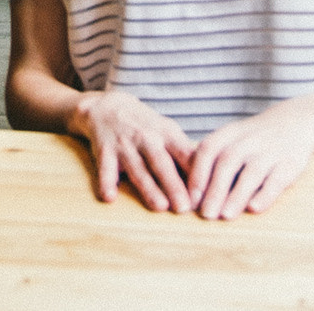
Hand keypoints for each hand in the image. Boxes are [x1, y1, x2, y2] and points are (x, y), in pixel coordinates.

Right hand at [70, 89, 195, 213]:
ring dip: (148, 188)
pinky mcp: (105, 151)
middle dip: (173, 185)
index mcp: (167, 134)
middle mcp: (147, 138)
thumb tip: (208, 182)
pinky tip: (109, 197)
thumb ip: (185, 155)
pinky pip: (105, 169)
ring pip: (138, 169)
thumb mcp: (168, 132)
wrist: (110, 106)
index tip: (205, 195)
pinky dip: (106, 182)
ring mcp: (125, 145)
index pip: (185, 155)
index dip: (195, 174)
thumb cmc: (147, 126)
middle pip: (162, 163)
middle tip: (184, 207)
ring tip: (160, 206)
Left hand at [184, 99, 313, 219]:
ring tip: (226, 216)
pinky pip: (277, 180)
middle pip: (228, 163)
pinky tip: (254, 208)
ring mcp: (270, 151)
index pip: (209, 150)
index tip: (191, 198)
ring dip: (237, 195)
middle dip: (215, 190)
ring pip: (251, 173)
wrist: (295, 122)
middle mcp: (249, 140)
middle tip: (206, 214)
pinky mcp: (291, 164)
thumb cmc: (253, 139)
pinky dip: (265, 194)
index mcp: (230, 133)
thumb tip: (190, 193)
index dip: (198, 174)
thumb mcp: (231, 138)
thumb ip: (212, 159)